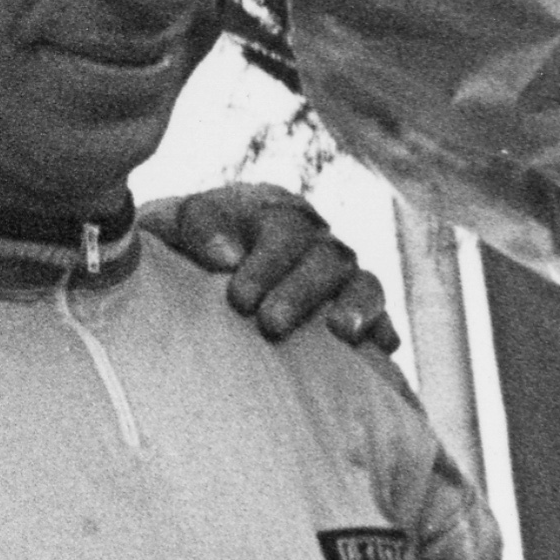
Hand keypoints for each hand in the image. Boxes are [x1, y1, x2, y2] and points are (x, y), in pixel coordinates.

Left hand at [145, 185, 400, 354]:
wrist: (193, 264)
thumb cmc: (184, 243)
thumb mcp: (177, 224)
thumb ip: (199, 227)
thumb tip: (228, 257)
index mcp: (273, 211)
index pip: (282, 230)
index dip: (266, 263)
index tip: (239, 300)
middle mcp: (314, 239)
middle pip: (326, 257)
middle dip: (301, 292)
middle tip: (271, 324)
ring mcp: (339, 273)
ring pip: (363, 281)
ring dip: (358, 305)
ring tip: (343, 332)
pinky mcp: (355, 308)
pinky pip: (381, 314)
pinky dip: (382, 327)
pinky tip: (381, 347)